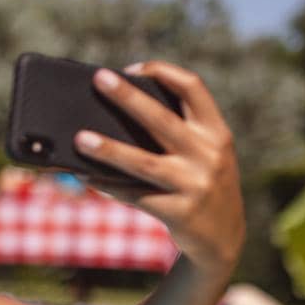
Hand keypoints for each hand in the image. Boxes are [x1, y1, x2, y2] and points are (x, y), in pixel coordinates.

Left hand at [75, 61, 244, 271]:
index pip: (193, 89)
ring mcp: (195, 185)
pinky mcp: (179, 213)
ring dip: (109, 150)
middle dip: (128, 97)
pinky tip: (86, 177)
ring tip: (80, 138)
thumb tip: (116, 116)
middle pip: (162, 120)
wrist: (224, 236)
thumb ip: (179, 133)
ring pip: (144, 163)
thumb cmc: (202, 183)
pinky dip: (109, 185)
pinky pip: (135, 195)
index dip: (163, 73)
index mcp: (216, 133)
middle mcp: (210, 155)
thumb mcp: (206, 154)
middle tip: (99, 78)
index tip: (132, 68)